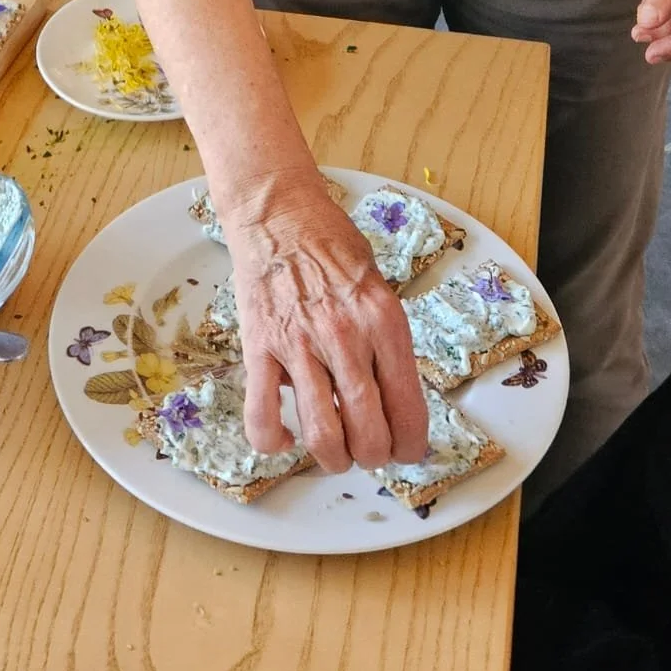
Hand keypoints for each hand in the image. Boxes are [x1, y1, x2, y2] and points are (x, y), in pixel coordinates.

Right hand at [220, 169, 427, 471]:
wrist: (278, 212)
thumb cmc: (330, 244)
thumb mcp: (379, 287)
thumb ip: (385, 341)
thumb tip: (389, 395)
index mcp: (385, 323)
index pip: (409, 409)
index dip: (410, 445)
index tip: (405, 451)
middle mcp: (346, 338)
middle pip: (368, 434)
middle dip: (373, 456)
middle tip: (369, 451)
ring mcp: (300, 345)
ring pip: (323, 436)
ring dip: (332, 458)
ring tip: (333, 452)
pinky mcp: (260, 346)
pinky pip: (262, 415)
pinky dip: (272, 440)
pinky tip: (283, 436)